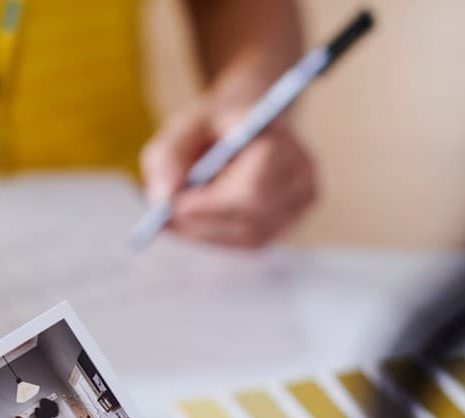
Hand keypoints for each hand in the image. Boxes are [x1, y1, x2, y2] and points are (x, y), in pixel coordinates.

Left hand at [141, 94, 316, 247]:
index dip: (210, 206)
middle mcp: (301, 175)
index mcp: (281, 141)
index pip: (251, 192)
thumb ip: (169, 156)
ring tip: (177, 216)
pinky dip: (218, 236)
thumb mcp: (184, 127)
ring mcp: (300, 203)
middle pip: (251, 221)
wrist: (248, 125)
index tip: (173, 207)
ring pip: (248, 237)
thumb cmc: (214, 127)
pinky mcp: (290, 223)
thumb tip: (163, 198)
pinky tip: (198, 221)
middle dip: (204, 223)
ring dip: (208, 232)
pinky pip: (250, 243)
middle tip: (166, 220)